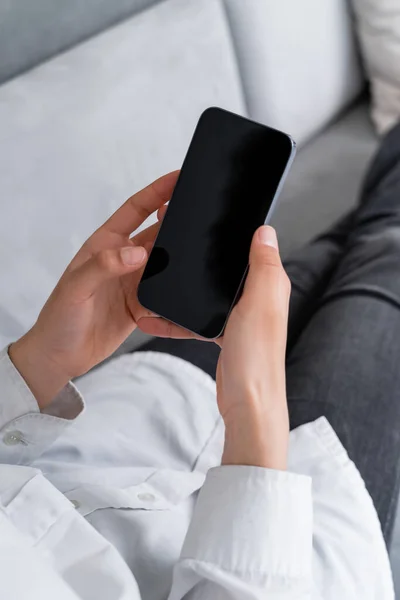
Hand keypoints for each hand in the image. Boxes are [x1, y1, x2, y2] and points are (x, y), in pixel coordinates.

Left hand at [10, 171, 178, 407]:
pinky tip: (190, 285)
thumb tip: (138, 253)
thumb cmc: (60, 317)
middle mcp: (123, 259)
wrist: (61, 356)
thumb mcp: (76, 287)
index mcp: (105, 245)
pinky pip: (166, 292)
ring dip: (181, 257)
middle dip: (177, 222)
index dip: (156, 192)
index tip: (178, 178)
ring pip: (166, 262)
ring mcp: (134, 282)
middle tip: (201, 213)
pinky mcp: (142, 305)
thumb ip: (104, 266)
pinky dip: (177, 289)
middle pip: (156, 234)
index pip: (135, 210)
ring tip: (203, 249)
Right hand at [139, 225, 290, 468]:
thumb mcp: (260, 303)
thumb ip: (263, 266)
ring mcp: (239, 318)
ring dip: (185, 290)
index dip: (235, 235)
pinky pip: (197, 319)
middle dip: (204, 260)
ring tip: (158, 282)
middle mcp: (256, 299)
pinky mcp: (225, 335)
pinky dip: (177, 319)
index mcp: (269, 286)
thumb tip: (265, 231)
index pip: (253, 250)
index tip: (212, 221)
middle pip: (226, 270)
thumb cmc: (257, 357)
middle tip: (177, 247)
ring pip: (208, 294)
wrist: (248, 402)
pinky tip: (154, 318)